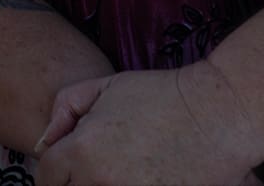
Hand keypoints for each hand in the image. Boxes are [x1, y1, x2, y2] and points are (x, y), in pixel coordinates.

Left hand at [34, 63, 263, 185]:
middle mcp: (102, 183)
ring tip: (114, 174)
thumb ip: (64, 109)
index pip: (46, 177)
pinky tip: (138, 179)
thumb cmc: (161, 96)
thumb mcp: (104, 87)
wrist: (218, 115)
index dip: (51, 172)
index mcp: (83, 152)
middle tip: (85, 172)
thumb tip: (46, 141)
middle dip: (72, 183)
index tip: (60, 169)